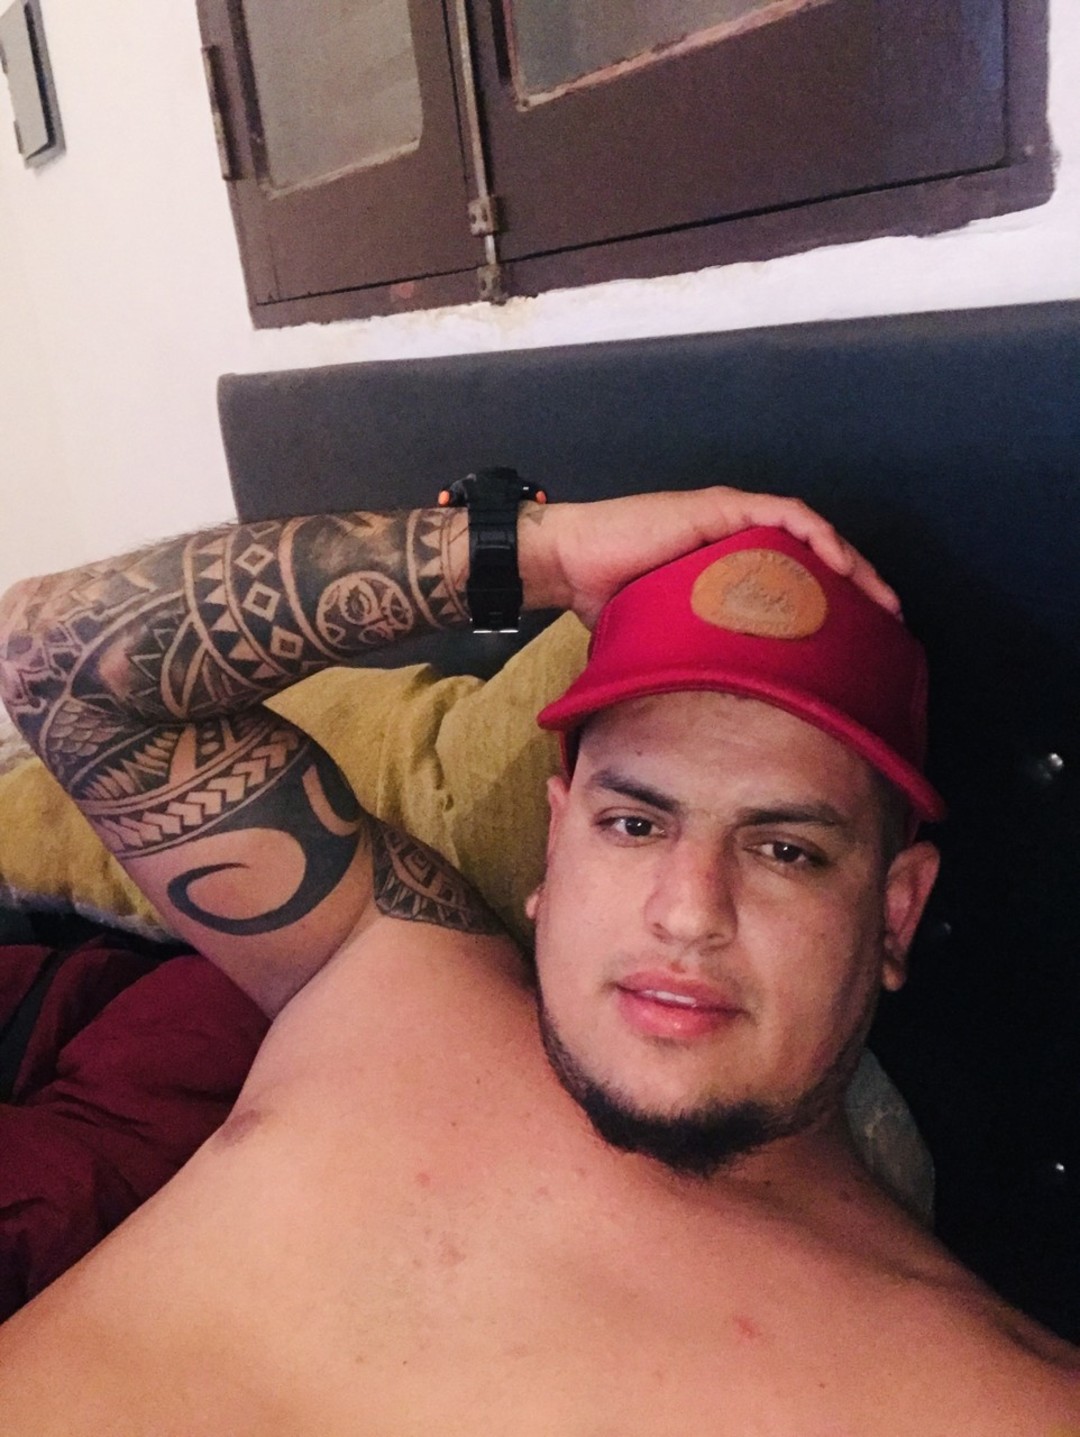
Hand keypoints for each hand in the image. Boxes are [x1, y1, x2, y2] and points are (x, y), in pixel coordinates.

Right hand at [522, 488, 899, 628]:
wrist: (571, 566)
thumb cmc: (610, 604)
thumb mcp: (668, 642)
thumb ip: (696, 664)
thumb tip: (712, 725)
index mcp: (732, 572)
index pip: (799, 585)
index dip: (837, 610)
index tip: (866, 645)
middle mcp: (739, 543)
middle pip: (817, 560)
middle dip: (860, 589)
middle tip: (891, 624)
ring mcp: (733, 521)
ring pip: (811, 535)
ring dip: (851, 565)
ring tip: (879, 598)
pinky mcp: (722, 507)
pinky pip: (783, 515)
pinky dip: (817, 536)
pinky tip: (839, 564)